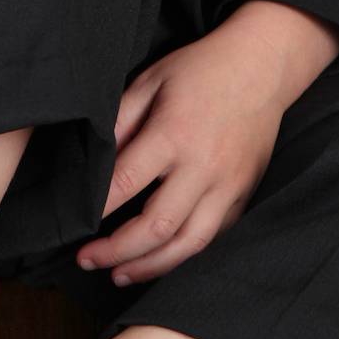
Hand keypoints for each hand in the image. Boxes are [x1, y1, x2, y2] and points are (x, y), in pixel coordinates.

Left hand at [74, 24, 287, 285]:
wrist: (262, 64)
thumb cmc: (201, 69)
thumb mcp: (152, 80)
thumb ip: (121, 120)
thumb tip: (97, 163)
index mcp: (173, 133)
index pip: (125, 184)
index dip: (96, 210)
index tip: (76, 225)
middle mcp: (203, 165)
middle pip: (156, 227)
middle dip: (117, 251)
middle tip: (87, 259)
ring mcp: (229, 184)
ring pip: (188, 244)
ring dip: (150, 266)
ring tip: (120, 274)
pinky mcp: (244, 192)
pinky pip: (213, 235)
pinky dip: (184, 253)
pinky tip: (161, 256)